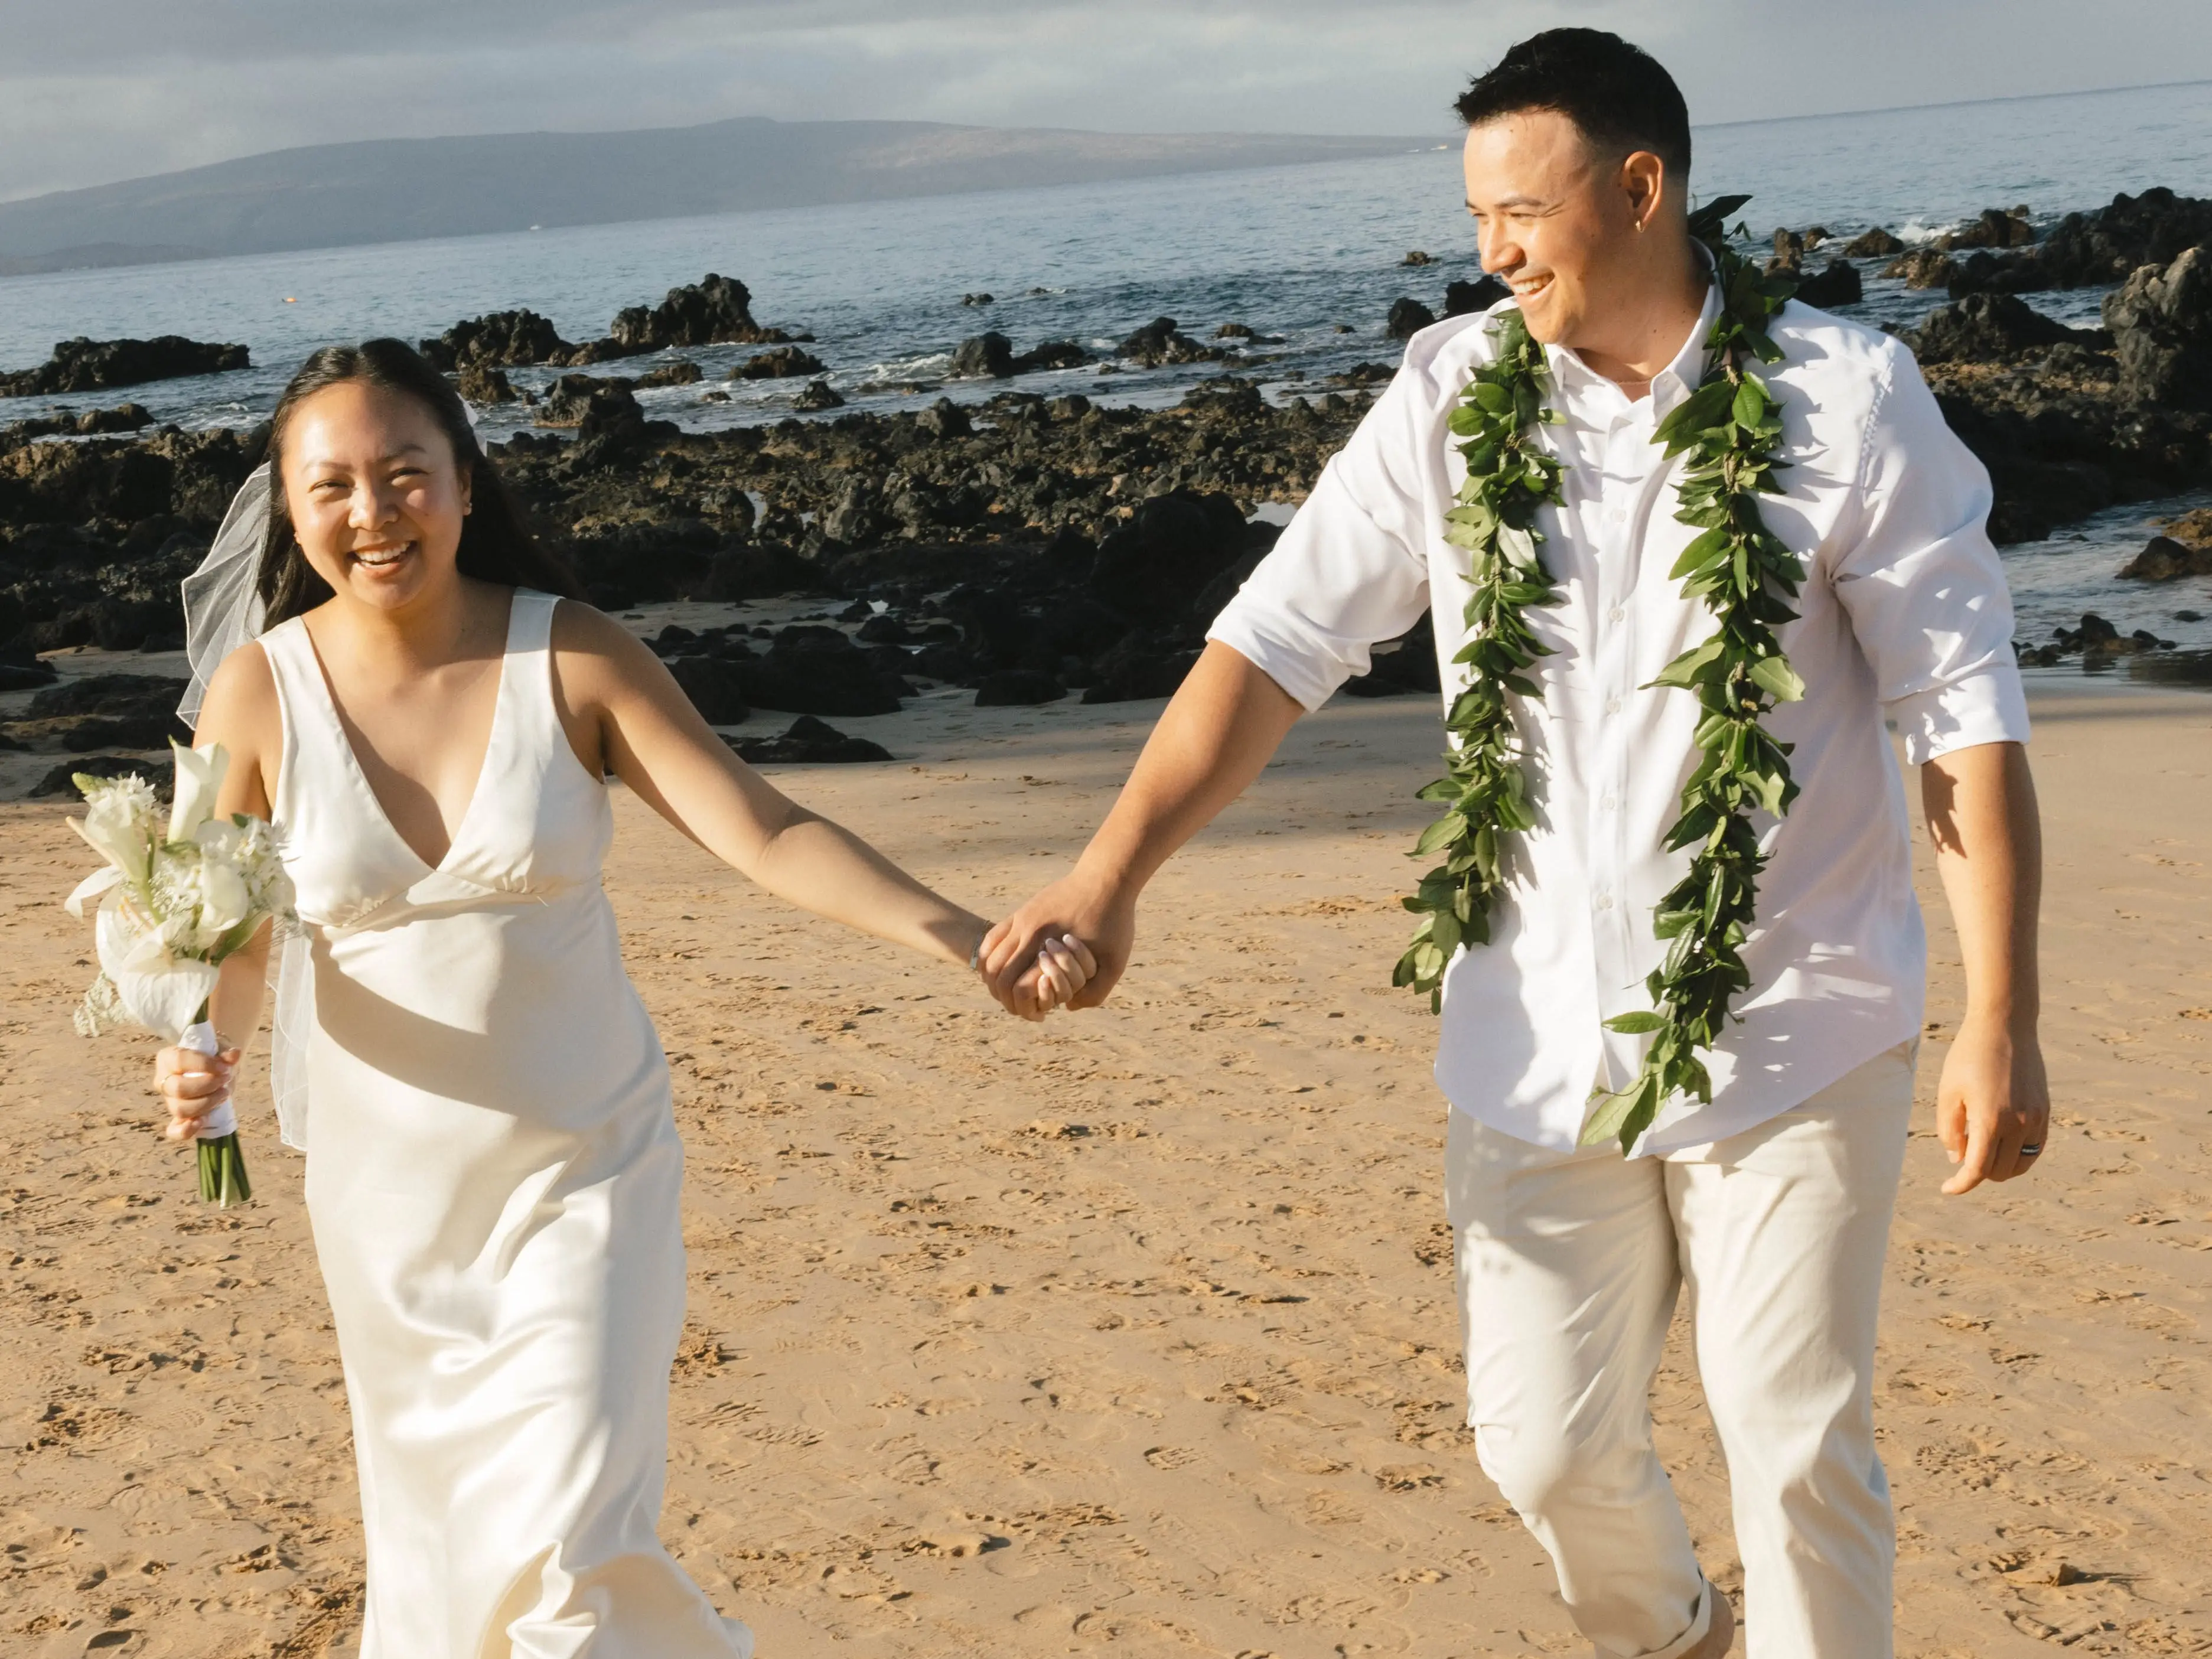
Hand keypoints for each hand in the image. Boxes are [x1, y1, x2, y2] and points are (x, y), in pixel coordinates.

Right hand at [154, 1044, 239, 1143]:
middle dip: (208, 1085)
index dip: (204, 1065)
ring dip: (206, 1103)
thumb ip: (225, 1052)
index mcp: (167, 1058)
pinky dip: (186, 1131)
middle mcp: (163, 1080)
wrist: (216, 1068)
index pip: (180, 1061)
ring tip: (224, 1094)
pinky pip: (174, 1130)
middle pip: (179, 1088)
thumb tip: (233, 1055)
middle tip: (226, 1079)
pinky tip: (202, 1121)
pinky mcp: (177, 1117)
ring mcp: (169, 1101)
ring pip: (180, 1109)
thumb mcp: (220, 1049)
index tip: (225, 1067)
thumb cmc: (213, 1056)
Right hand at [980, 872, 1134, 1017]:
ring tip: (1008, 993)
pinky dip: (988, 959)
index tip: (1038, 1015)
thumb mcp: (1115, 963)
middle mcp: (1030, 934)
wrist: (1106, 879)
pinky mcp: (1021, 912)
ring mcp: (1022, 921)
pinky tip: (997, 970)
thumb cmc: (1115, 922)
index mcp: (1052, 949)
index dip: (1023, 1008)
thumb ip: (1094, 993)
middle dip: (1005, 999)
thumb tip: (1066, 1007)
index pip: (1019, 988)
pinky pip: (991, 939)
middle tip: (1020, 1008)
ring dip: (993, 982)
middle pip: (998, 977)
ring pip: (989, 959)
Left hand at [1936, 1015, 2049, 1194]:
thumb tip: (1959, 1160)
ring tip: (1979, 1146)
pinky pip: (2033, 1148)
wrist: (2005, 1027)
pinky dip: (2016, 1154)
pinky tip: (1999, 1142)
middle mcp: (2019, 1123)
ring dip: (1999, 1166)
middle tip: (1960, 1150)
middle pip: (1999, 1171)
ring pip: (2019, 1164)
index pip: (1978, 1169)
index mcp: (1990, 1120)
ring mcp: (2036, 1119)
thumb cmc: (1968, 1057)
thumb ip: (1950, 1130)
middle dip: (1977, 1171)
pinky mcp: (2045, 1111)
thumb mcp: (1948, 1092)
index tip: (1947, 1189)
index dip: (1961, 1184)